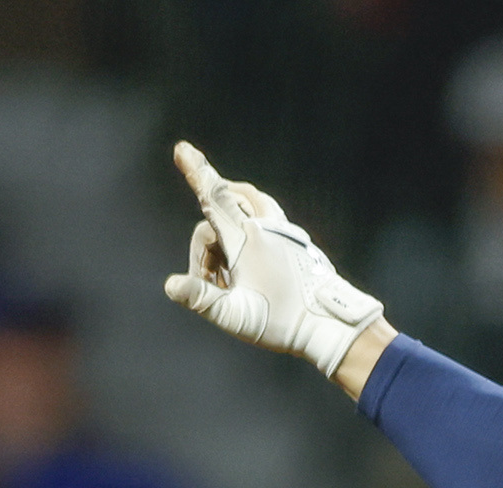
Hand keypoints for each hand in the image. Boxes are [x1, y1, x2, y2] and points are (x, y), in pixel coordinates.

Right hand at [164, 143, 387, 383]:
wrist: (331, 323)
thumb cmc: (282, 323)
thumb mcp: (236, 316)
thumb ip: (201, 299)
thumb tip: (171, 286)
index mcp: (246, 238)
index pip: (214, 197)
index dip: (197, 172)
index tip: (183, 148)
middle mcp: (264, 225)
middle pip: (222, 209)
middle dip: (207, 242)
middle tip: (214, 285)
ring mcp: (282, 229)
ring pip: (245, 206)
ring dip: (227, 230)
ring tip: (230, 279)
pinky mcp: (293, 238)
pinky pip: (263, 215)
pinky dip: (247, 229)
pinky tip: (249, 263)